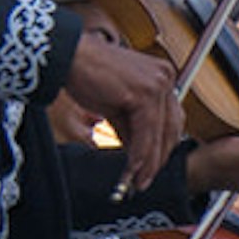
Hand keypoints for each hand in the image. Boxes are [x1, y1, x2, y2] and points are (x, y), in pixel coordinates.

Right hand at [59, 27, 184, 188]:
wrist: (67, 57)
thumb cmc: (87, 76)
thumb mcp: (117, 106)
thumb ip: (133, 127)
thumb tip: (140, 156)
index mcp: (162, 76)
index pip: (172, 119)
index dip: (163, 146)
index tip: (153, 166)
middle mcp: (166, 77)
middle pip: (171, 128)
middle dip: (158, 158)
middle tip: (145, 179)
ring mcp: (157, 84)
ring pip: (159, 133)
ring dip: (149, 162)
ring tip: (139, 181)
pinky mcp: (144, 93)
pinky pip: (146, 132)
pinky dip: (140, 154)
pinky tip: (132, 168)